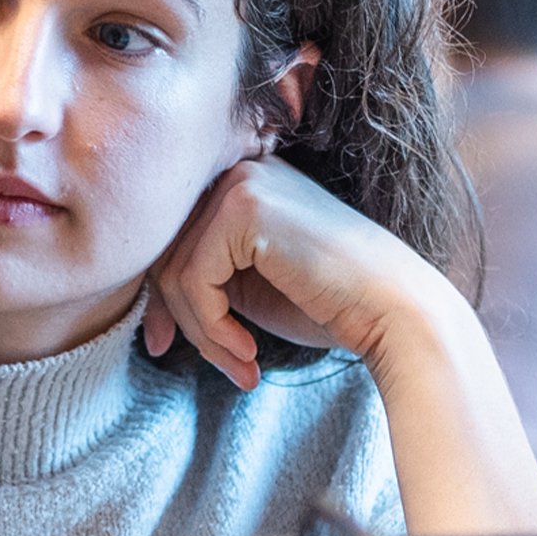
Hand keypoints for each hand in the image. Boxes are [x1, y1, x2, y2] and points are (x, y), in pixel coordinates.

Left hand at [141, 156, 449, 394]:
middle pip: (165, 253)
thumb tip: (141, 304)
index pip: (171, 241)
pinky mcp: (244, 208)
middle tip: (218, 364)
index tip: (164, 346)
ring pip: (175, 273)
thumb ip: (198, 278)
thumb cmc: (329, 305)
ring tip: (240, 364)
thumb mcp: (245, 286)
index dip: (162, 300)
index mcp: (240, 184)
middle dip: (181, 320)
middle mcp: (238, 172)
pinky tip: (247, 351)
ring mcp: (241, 183)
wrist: (394, 314)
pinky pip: (193, 280)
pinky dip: (211, 327)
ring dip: (202, 333)